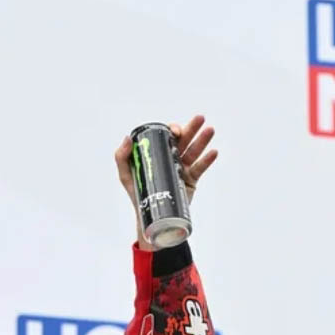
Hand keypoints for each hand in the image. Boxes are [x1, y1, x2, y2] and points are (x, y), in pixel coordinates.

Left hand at [113, 114, 217, 248]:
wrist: (150, 216)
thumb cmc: (138, 194)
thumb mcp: (126, 175)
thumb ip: (122, 158)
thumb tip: (127, 138)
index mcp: (158, 153)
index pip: (167, 137)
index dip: (173, 129)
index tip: (175, 131)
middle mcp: (171, 158)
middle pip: (183, 140)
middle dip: (192, 128)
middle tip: (200, 118)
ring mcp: (182, 168)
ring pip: (194, 152)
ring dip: (202, 140)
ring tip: (210, 130)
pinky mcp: (190, 181)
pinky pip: (200, 169)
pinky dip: (207, 160)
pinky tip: (213, 152)